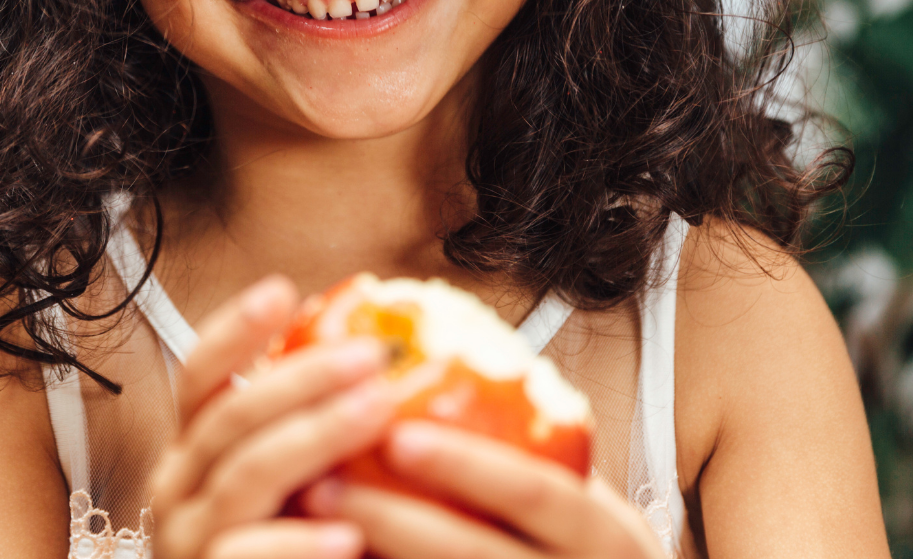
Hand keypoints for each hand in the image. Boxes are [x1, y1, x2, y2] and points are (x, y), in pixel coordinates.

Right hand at [150, 275, 394, 558]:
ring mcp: (188, 545)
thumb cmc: (295, 550)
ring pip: (244, 476)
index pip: (198, 377)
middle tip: (371, 355)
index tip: (284, 290)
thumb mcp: (296, 482)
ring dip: (316, 437)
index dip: (236, 330)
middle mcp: (177, 491)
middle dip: (303, 377)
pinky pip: (244, 556)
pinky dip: (297, 544)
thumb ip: (314, 430)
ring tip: (378, 409)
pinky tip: (348, 532)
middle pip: (230, 416)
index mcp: (192, 451)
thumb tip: (387, 358)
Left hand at [301, 421, 665, 558]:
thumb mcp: (589, 507)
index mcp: (605, 539)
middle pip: (473, 554)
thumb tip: (432, 373)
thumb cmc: (590, 556)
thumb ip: (536, 453)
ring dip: (369, 556)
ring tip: (306, 524)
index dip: (467, 465)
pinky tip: (337, 558)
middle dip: (391, 519)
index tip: (398, 435)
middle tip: (319, 483)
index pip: (534, 493)